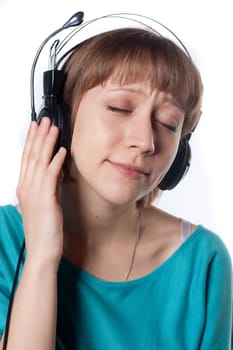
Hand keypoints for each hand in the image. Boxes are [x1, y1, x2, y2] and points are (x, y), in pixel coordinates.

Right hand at [16, 117, 66, 265]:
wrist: (42, 250)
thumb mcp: (43, 204)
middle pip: (32, 155)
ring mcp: (35, 192)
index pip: (27, 158)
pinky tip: (62, 150)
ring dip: (47, 143)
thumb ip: (47, 187)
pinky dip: (56, 161)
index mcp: (25, 188)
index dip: (31, 141)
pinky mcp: (46, 198)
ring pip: (40, 161)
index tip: (35, 127)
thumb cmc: (43, 230)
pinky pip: (51, 174)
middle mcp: (27, 187)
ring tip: (53, 128)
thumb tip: (55, 172)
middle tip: (44, 120)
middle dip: (38, 136)